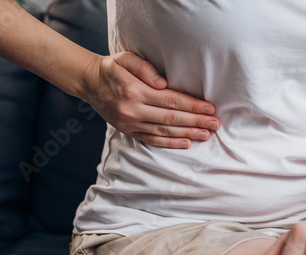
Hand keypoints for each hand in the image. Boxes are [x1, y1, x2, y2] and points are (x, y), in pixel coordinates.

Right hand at [79, 51, 219, 148]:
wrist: (89, 82)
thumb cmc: (112, 68)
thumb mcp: (125, 58)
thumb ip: (144, 67)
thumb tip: (164, 83)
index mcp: (135, 91)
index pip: (171, 100)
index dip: (192, 105)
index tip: (210, 108)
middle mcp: (133, 110)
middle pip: (171, 118)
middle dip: (196, 121)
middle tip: (216, 124)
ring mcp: (130, 123)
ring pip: (164, 132)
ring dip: (188, 134)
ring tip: (207, 134)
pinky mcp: (129, 131)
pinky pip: (153, 140)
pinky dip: (171, 143)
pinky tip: (187, 143)